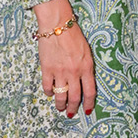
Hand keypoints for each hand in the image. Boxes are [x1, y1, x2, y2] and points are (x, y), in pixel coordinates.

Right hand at [35, 0, 95, 115]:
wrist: (57, 24)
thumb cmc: (73, 35)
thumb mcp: (86, 52)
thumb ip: (86, 68)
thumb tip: (84, 82)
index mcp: (87, 67)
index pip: (90, 92)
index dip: (89, 104)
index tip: (88, 111)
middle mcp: (74, 72)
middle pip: (75, 97)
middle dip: (73, 108)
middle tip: (71, 113)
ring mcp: (60, 71)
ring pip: (60, 95)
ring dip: (60, 104)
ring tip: (60, 108)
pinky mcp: (47, 68)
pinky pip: (48, 86)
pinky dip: (49, 92)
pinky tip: (50, 93)